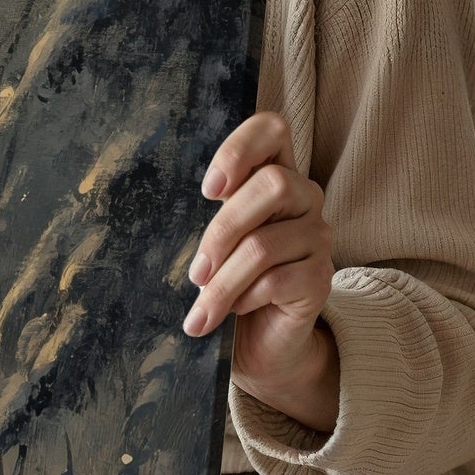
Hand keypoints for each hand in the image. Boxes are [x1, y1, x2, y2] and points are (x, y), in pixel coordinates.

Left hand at [183, 111, 338, 432]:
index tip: (207, 190)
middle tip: (194, 271)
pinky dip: (244, 298)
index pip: (273, 130)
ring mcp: (317, 238)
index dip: (240, 148)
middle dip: (222, 229)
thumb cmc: (228, 281)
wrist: (261, 344)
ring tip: (201, 307)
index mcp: (275, 175)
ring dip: (223, 280)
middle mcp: (305, 198)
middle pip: (272, 184)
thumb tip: (153, 202)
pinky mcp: (321, 278)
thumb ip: (207, 214)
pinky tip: (233, 313)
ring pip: (264, 243)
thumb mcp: (212, 241)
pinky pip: (277, 280)